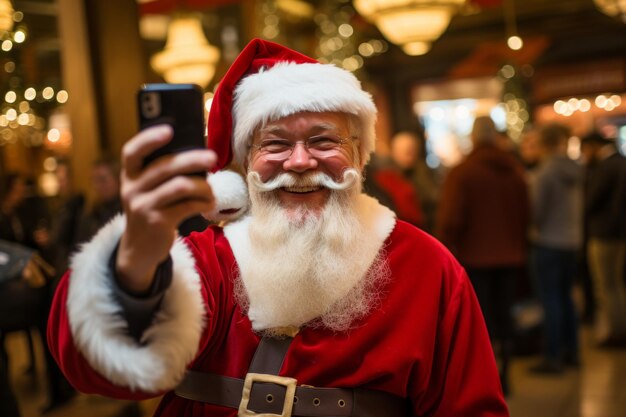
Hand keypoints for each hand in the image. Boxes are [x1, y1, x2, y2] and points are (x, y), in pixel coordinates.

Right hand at [116, 125, 215, 293]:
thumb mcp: (147, 190)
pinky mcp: (158, 222)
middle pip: (165, 166)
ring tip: (211, 191)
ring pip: (181, 186)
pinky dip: (203, 203)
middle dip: (193, 159)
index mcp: (129, 175)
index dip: (149, 138)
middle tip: (212, 157)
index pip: (132, 151)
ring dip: (203, 186)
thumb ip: (161, 173)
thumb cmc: (152, 209)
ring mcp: (143, 207)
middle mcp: (132, 189)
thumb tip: (196, 153)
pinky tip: (209, 204)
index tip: (169, 130)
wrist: (139, 248)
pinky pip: (188, 205)